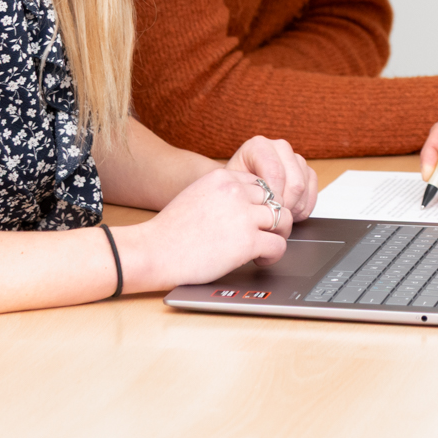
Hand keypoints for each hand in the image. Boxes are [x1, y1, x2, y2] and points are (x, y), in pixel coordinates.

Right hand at [129, 167, 291, 289]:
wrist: (153, 252)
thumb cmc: (170, 231)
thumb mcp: (196, 196)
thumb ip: (222, 196)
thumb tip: (247, 205)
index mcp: (222, 177)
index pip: (260, 184)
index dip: (261, 204)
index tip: (256, 219)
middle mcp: (236, 191)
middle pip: (275, 199)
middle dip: (274, 218)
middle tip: (265, 234)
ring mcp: (243, 215)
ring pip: (283, 219)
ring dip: (278, 234)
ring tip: (265, 246)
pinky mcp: (247, 241)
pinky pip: (278, 244)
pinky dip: (273, 254)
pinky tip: (260, 259)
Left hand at [227, 135, 317, 221]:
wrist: (239, 188)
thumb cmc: (234, 188)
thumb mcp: (233, 187)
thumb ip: (247, 191)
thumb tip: (265, 204)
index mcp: (258, 146)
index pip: (275, 172)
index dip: (274, 196)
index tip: (265, 209)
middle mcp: (280, 147)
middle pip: (294, 182)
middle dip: (284, 205)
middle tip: (271, 216)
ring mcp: (296, 158)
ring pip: (304, 189)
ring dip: (292, 208)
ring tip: (276, 213)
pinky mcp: (307, 171)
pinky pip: (313, 193)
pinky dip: (302, 208)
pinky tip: (287, 211)